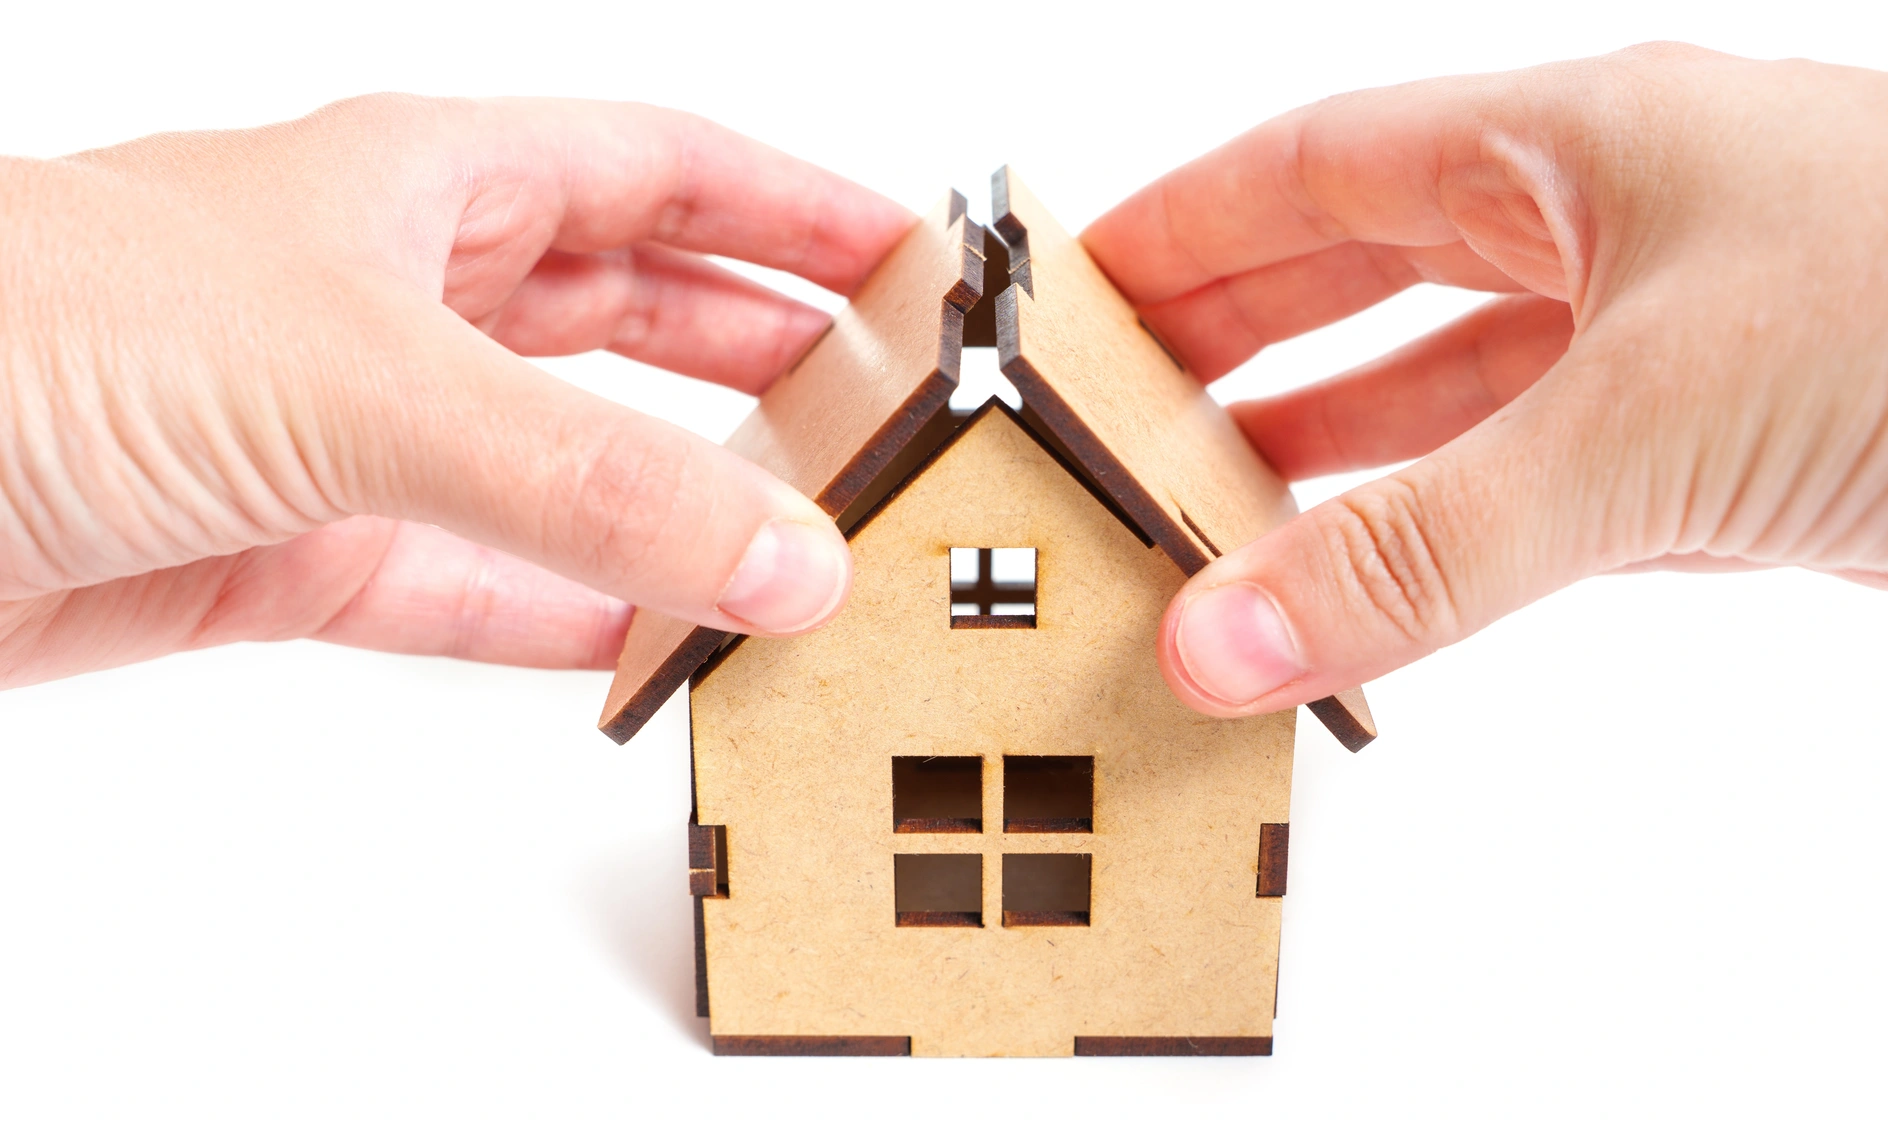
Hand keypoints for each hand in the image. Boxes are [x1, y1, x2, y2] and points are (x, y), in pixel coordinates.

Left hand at [0, 96, 912, 686]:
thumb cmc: (36, 328)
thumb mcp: (360, 377)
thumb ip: (583, 480)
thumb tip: (781, 556)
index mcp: (420, 182)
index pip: (659, 167)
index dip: (789, 204)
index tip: (904, 257)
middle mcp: (393, 294)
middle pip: (625, 310)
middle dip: (755, 352)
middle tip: (877, 409)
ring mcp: (346, 428)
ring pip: (557, 462)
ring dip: (669, 502)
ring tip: (791, 539)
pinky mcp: (289, 550)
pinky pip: (469, 590)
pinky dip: (560, 622)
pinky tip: (640, 649)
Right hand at [1082, 44, 1887, 716]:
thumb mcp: (1649, 421)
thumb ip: (1423, 545)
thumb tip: (1216, 634)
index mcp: (1574, 146)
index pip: (1313, 170)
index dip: (1176, 227)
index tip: (1061, 287)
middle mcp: (1613, 232)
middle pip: (1364, 275)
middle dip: (1228, 343)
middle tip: (1100, 417)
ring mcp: (1671, 351)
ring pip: (1445, 395)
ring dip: (1326, 454)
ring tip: (1198, 513)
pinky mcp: (1728, 466)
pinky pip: (1532, 496)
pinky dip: (1439, 538)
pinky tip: (1371, 576)